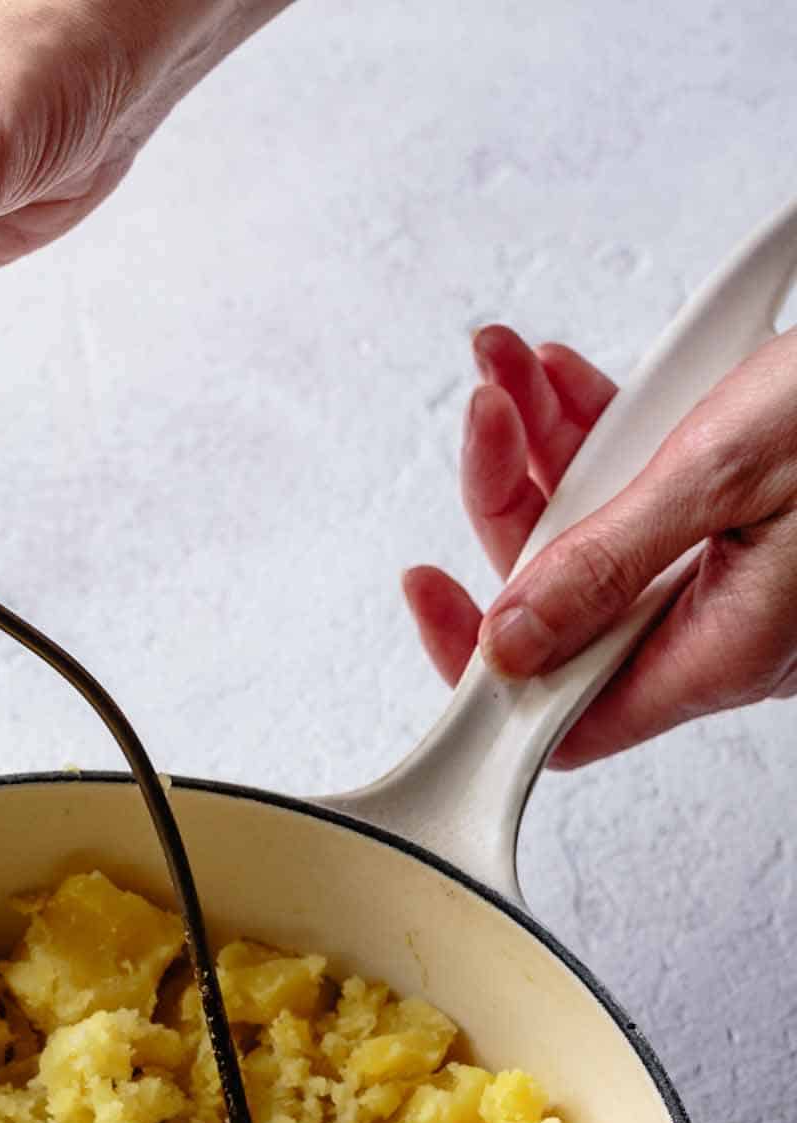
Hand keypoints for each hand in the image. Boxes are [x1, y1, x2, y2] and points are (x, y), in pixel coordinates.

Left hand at [403, 324, 796, 764]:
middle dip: (510, 496)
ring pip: (596, 538)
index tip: (427, 592)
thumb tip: (508, 641)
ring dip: (546, 447)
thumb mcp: (731, 471)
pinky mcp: (740, 527)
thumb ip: (611, 561)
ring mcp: (728, 580)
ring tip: (518, 366)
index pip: (558, 711)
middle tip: (490, 407)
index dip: (477, 664)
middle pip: (562, 603)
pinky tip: (570, 383)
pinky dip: (601, 438)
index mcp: (717, 652)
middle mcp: (716, 632)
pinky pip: (643, 501)